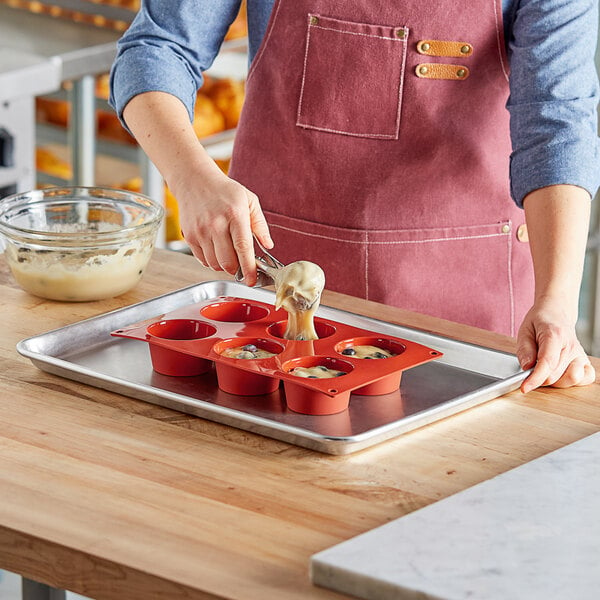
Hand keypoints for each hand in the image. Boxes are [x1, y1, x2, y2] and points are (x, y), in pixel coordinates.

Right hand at [173, 167, 272, 286]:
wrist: (194, 180)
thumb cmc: (224, 191)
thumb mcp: (249, 201)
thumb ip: (260, 225)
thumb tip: (268, 245)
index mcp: (235, 215)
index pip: (243, 248)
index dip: (249, 269)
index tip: (253, 280)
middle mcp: (216, 224)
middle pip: (227, 262)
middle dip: (237, 269)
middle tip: (241, 264)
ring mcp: (200, 231)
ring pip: (215, 264)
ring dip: (224, 266)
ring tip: (228, 253)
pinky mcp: (189, 236)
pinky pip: (203, 260)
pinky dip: (212, 261)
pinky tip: (216, 249)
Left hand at [517, 298, 594, 392]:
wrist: (556, 314)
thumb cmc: (540, 323)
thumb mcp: (524, 331)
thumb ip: (524, 350)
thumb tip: (527, 367)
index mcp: (555, 335)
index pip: (547, 362)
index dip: (535, 378)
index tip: (524, 388)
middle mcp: (571, 346)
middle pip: (554, 375)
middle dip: (539, 377)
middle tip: (532, 366)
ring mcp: (580, 355)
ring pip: (568, 380)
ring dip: (553, 380)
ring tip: (546, 368)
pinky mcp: (586, 362)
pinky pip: (585, 379)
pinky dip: (571, 381)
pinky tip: (560, 373)